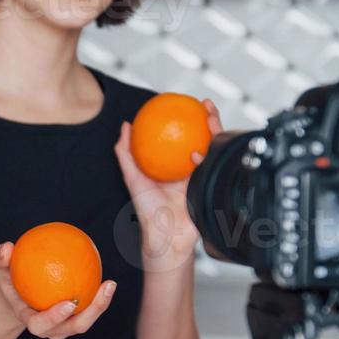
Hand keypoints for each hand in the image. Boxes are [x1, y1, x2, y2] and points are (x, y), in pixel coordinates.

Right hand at [0, 241, 116, 338]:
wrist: (17, 293)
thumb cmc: (8, 279)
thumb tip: (6, 248)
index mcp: (30, 320)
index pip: (41, 325)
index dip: (55, 318)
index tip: (69, 303)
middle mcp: (50, 327)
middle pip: (73, 328)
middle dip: (92, 313)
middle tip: (104, 288)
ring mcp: (64, 325)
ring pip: (85, 321)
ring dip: (101, 306)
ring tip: (110, 283)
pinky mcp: (75, 317)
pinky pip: (89, 308)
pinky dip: (98, 295)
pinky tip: (106, 276)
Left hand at [115, 98, 224, 263]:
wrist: (168, 236)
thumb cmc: (148, 211)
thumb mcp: (132, 178)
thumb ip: (125, 153)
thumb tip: (124, 126)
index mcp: (172, 164)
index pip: (180, 135)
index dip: (184, 118)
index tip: (183, 102)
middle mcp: (189, 167)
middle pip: (202, 136)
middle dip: (206, 118)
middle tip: (203, 103)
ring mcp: (202, 175)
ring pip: (212, 147)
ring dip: (214, 129)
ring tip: (210, 115)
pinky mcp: (210, 185)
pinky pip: (213, 166)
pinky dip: (208, 155)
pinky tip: (199, 149)